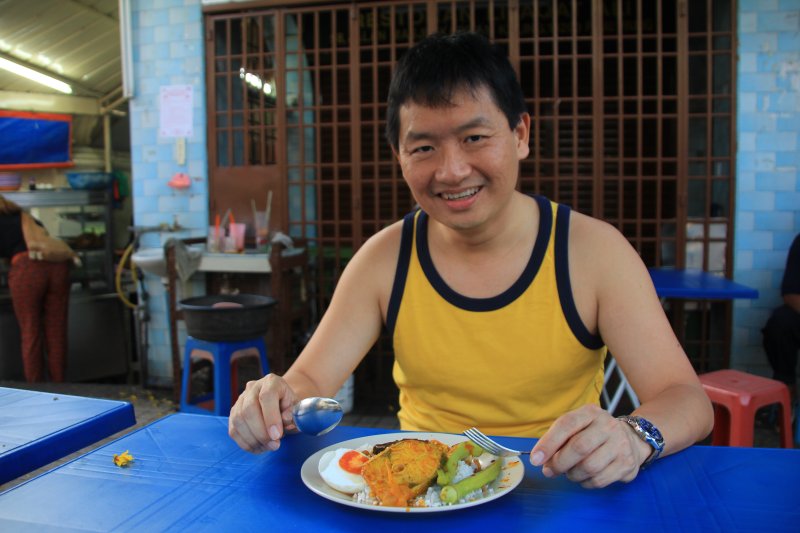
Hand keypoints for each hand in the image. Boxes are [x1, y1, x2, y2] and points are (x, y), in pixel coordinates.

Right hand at [228, 374, 296, 452]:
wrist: (282, 404)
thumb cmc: (290, 407)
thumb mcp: (297, 409)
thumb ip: (293, 414)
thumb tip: (286, 419)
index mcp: (272, 382)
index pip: (267, 396)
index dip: (271, 417)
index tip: (277, 435)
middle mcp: (253, 388)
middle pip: (249, 409)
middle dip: (261, 432)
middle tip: (274, 445)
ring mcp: (240, 400)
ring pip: (239, 421)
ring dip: (254, 439)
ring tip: (269, 447)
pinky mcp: (233, 414)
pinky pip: (234, 431)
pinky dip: (246, 443)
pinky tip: (259, 447)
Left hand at [529, 404, 651, 487]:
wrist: (631, 439)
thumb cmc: (594, 433)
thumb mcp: (577, 426)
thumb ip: (559, 438)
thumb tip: (540, 458)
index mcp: (590, 412)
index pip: (567, 424)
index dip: (549, 443)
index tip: (536, 459)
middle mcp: (608, 426)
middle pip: (579, 447)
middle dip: (559, 463)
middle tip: (549, 471)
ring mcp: (620, 445)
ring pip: (589, 467)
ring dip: (573, 475)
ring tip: (569, 472)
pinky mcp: (627, 464)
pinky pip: (599, 480)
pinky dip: (586, 482)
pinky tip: (584, 477)